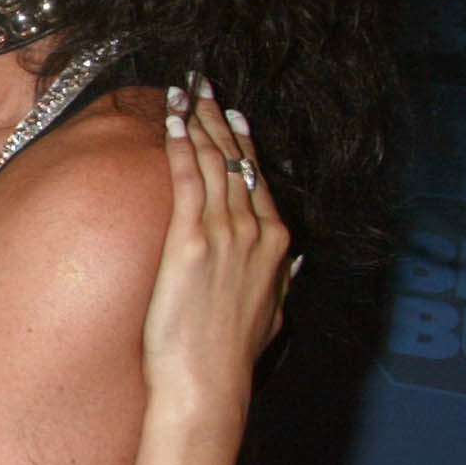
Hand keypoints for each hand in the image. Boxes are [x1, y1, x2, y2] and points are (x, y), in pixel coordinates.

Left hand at [144, 77, 292, 431]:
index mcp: (275, 246)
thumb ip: (281, 282)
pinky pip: (187, 182)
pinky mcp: (191, 241)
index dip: (244, 144)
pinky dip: (182, 148)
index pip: (258, 181)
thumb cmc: (230, 353)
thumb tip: (293, 263)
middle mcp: (255, 232)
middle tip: (204, 85)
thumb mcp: (271, 313)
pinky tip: (172, 124)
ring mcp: (226, 234)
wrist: (208, 379)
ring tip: (184, 92)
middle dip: (219, 118)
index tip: (232, 116)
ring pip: (214, 163)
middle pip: (237, 162)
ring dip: (198, 122)